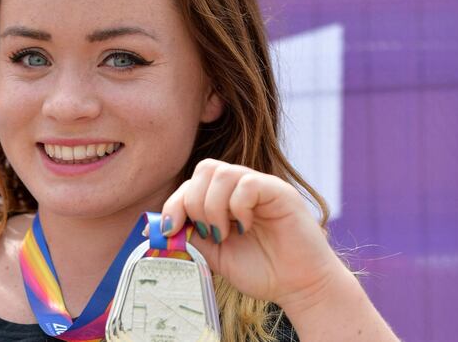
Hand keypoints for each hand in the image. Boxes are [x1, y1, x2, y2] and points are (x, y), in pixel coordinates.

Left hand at [159, 158, 346, 307]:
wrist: (298, 286)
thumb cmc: (261, 269)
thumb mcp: (214, 254)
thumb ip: (190, 237)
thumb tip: (159, 226)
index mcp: (223, 198)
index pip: (191, 183)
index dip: (173, 204)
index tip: (168, 230)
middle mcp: (241, 187)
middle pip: (204, 170)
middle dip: (193, 204)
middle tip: (206, 234)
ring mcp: (261, 186)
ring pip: (222, 173)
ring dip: (213, 207)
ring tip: (224, 233)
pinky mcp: (280, 192)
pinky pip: (248, 183)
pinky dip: (238, 206)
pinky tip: (245, 227)